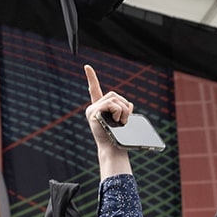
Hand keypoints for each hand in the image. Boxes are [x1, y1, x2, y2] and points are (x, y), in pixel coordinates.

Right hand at [84, 65, 132, 179]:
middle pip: (113, 94)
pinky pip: (111, 104)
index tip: (87, 66)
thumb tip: (129, 104)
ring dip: (123, 110)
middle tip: (124, 120)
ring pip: (114, 98)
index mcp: (99, 109)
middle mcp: (93, 108)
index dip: (91, 78)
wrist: (113, 150)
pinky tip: (116, 120)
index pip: (94, 90)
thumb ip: (123, 110)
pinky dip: (118, 111)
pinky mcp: (93, 113)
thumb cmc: (118, 138)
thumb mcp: (122, 121)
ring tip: (121, 122)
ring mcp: (92, 110)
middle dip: (123, 105)